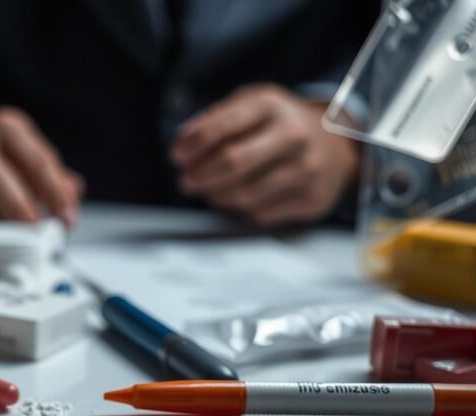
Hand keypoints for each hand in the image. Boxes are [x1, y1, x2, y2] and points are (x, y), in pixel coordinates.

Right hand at [0, 106, 83, 240]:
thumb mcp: (15, 153)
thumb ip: (47, 172)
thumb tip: (73, 192)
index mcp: (4, 126)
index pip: (39, 164)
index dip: (57, 197)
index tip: (67, 220)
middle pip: (13, 192)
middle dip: (32, 222)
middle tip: (42, 238)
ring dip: (4, 233)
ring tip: (14, 239)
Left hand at [170, 85, 359, 226]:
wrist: (336, 145)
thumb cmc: (280, 125)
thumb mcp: (251, 105)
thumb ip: (215, 119)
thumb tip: (182, 143)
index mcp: (272, 106)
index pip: (223, 125)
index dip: (193, 144)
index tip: (176, 156)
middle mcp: (294, 134)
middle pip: (232, 163)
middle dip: (200, 175)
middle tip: (186, 181)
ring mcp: (307, 168)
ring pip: (243, 194)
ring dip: (215, 195)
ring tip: (208, 190)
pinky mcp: (312, 198)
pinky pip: (259, 213)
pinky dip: (239, 209)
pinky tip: (236, 198)